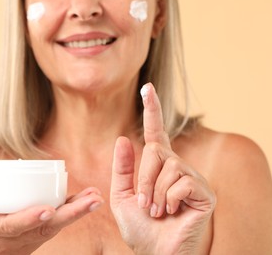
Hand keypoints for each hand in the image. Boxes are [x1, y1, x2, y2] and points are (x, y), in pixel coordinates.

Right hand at [0, 171, 103, 253]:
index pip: (14, 225)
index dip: (30, 218)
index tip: (48, 209)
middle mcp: (18, 236)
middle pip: (47, 226)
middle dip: (71, 214)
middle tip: (92, 200)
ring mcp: (31, 235)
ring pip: (58, 224)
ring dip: (78, 212)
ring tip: (96, 196)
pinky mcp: (39, 232)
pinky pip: (59, 222)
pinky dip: (75, 211)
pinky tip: (89, 198)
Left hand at [110, 83, 215, 253]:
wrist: (155, 253)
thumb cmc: (140, 227)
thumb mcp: (122, 196)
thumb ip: (122, 169)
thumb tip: (123, 138)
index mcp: (158, 166)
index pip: (157, 132)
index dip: (152, 110)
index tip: (147, 88)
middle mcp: (177, 167)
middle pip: (156, 150)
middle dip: (143, 178)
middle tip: (144, 203)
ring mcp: (192, 178)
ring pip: (168, 166)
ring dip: (154, 192)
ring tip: (156, 211)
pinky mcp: (204, 192)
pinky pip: (181, 182)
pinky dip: (168, 200)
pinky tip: (171, 213)